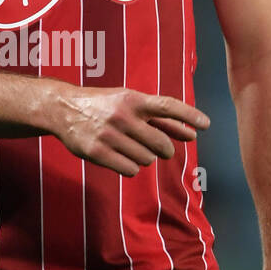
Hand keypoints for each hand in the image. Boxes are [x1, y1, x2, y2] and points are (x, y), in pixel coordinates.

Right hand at [49, 85, 209, 176]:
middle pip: (160, 143)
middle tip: (161, 149)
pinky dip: (131, 167)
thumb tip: (192, 134)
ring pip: (146, 160)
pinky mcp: (97, 152)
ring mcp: (109, 135)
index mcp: (132, 100)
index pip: (167, 106)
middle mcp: (122, 116)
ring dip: (145, 158)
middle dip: (165, 150)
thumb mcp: (130, 103)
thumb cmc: (104, 105)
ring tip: (131, 148)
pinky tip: (123, 158)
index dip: (189, 115)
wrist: (64, 109)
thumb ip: (160, 119)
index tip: (206, 125)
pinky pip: (130, 170)